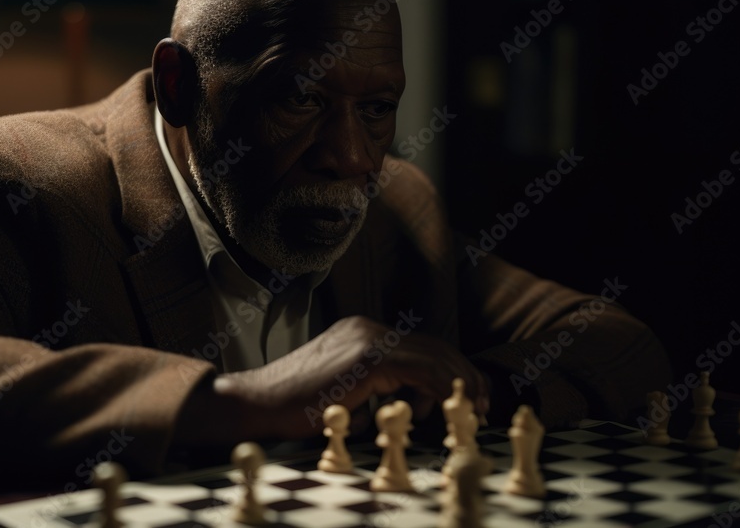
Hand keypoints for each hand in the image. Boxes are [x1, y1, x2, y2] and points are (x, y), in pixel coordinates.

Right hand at [174, 316, 488, 443]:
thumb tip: (413, 408)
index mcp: (362, 334)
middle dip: (465, 375)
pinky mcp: (365, 359)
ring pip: (432, 356)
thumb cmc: (293, 407)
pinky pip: (419, 370)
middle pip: (433, 347)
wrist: (255, 403)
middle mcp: (367, 330)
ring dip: (460, 383)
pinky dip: (443, 387)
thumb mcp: (344, 394)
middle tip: (484, 403)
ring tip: (473, 408)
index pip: (421, 346)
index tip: (469, 396)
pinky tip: (451, 406)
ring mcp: (366, 340)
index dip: (451, 370)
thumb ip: (377, 392)